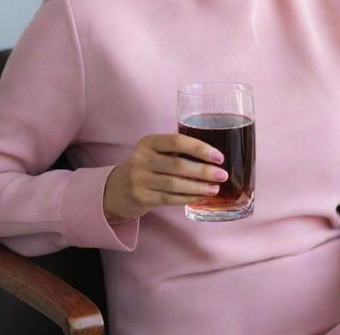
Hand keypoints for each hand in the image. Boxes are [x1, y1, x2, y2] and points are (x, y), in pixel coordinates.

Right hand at [103, 133, 227, 221]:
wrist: (117, 189)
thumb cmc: (147, 167)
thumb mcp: (155, 152)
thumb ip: (177, 150)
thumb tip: (213, 156)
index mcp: (149, 142)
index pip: (177, 141)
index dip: (199, 148)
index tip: (218, 156)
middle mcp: (142, 158)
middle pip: (178, 164)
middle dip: (203, 170)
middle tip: (222, 175)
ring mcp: (140, 179)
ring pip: (175, 184)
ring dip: (198, 187)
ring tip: (215, 188)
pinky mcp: (142, 197)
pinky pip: (170, 198)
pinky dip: (188, 197)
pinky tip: (201, 196)